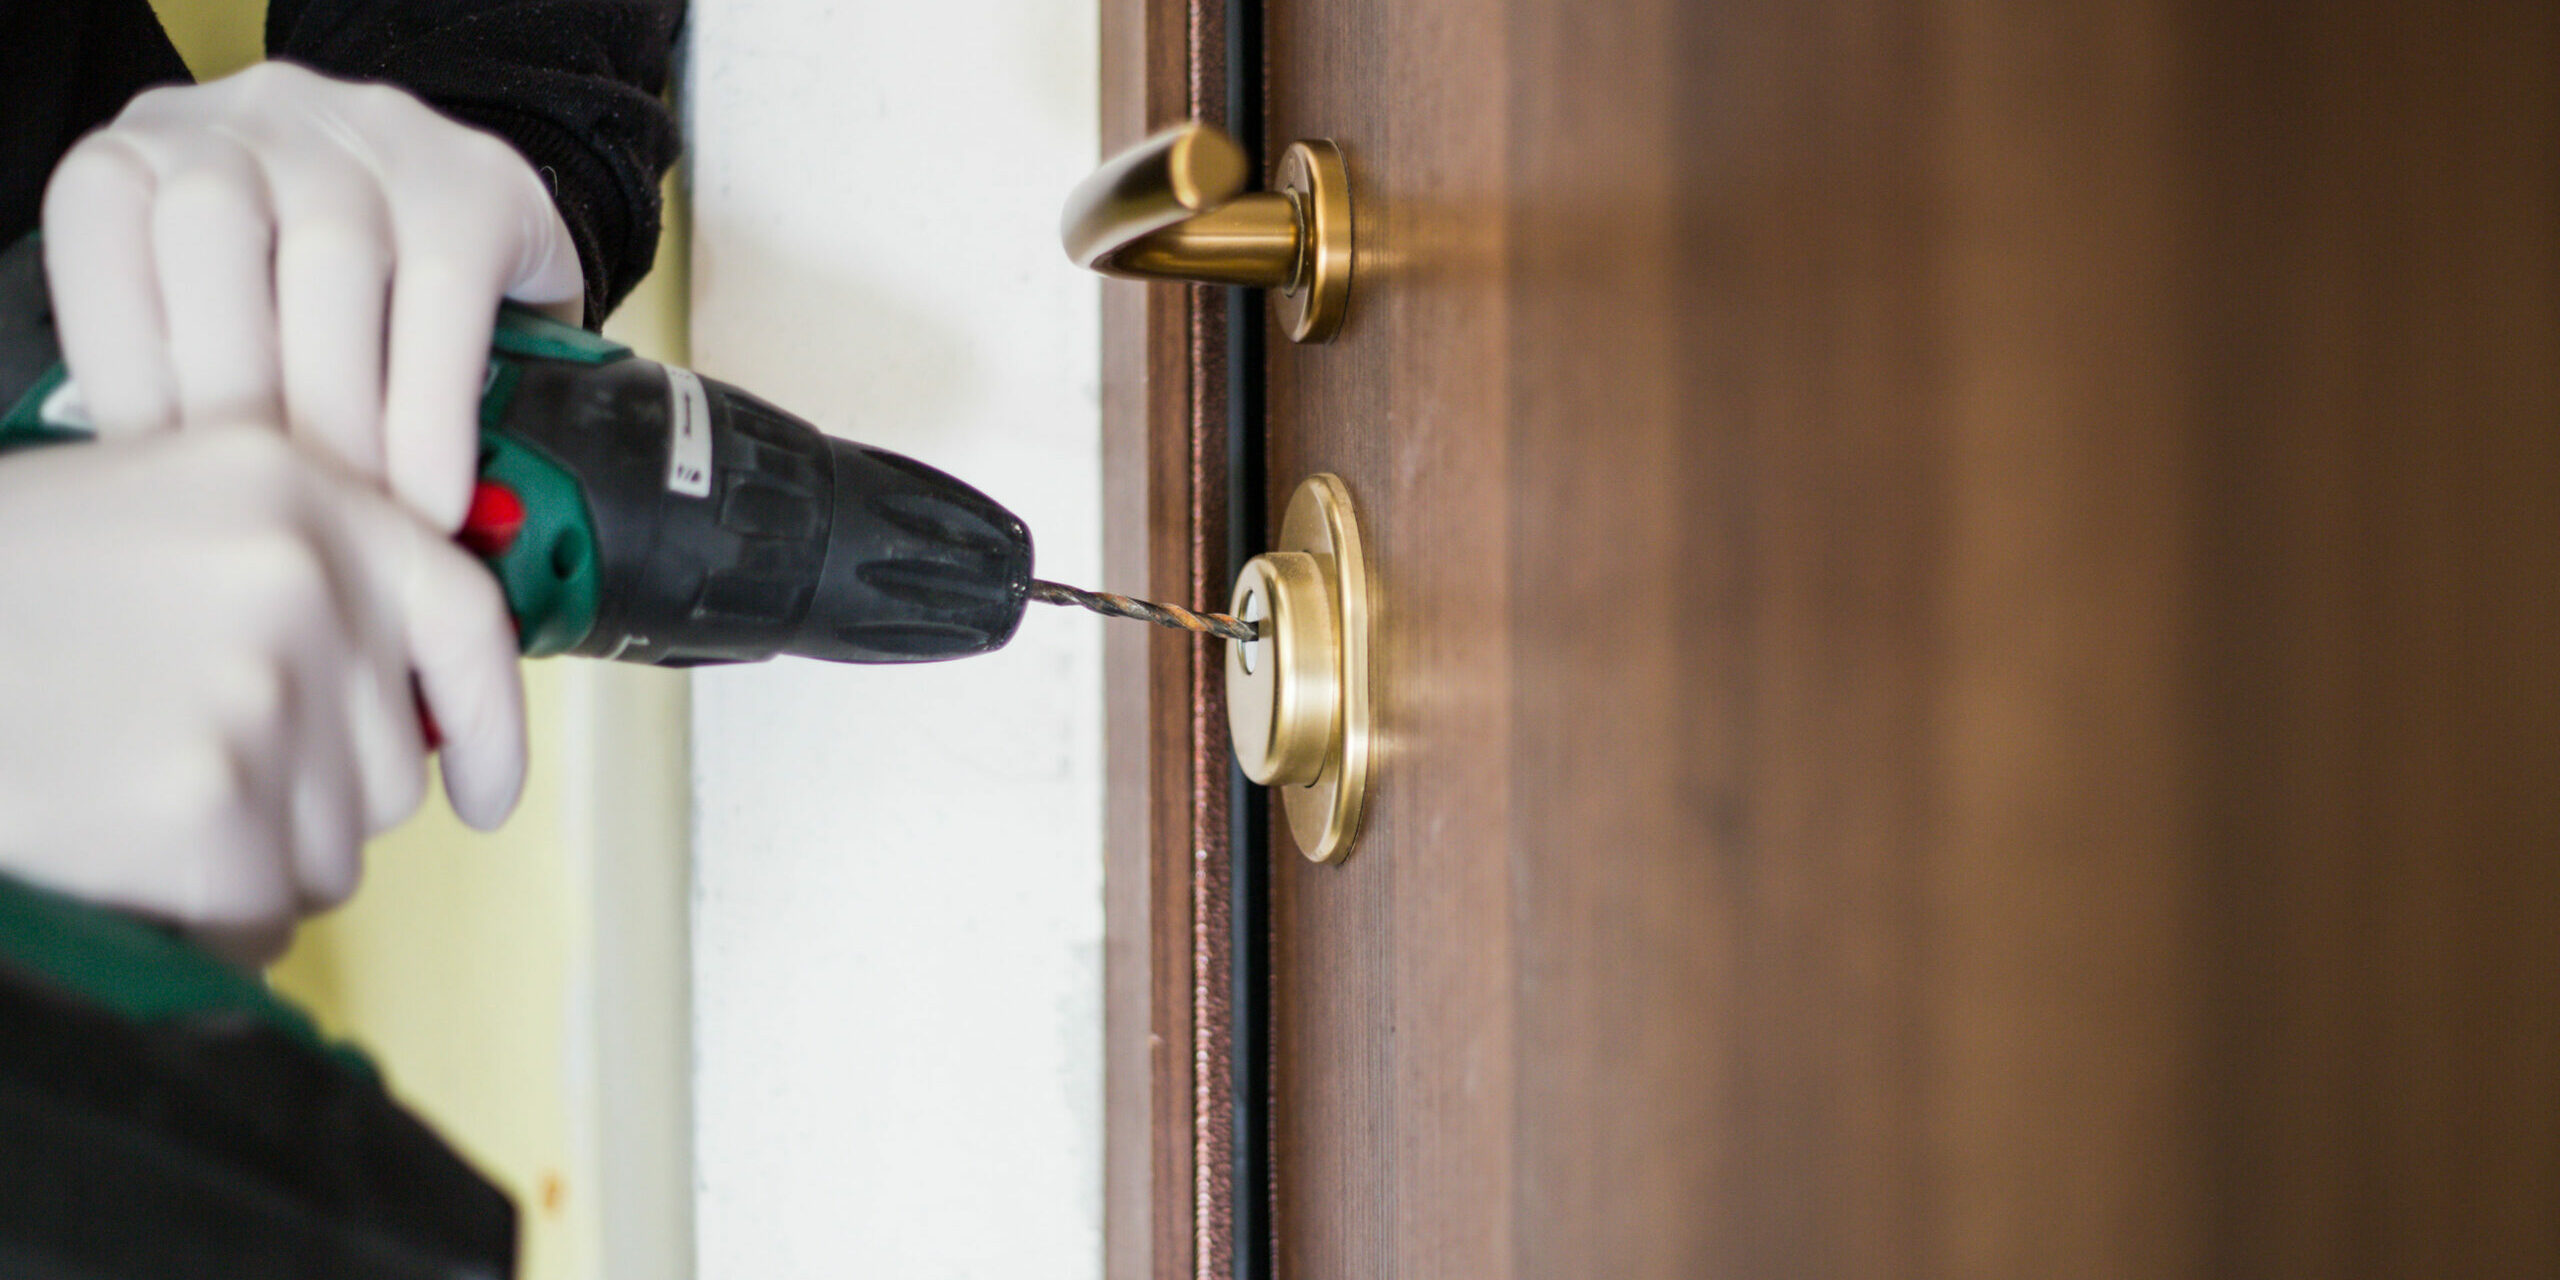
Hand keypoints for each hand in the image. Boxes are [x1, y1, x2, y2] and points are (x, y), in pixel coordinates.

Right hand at [0, 428, 525, 966]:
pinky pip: (262, 912)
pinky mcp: (205, 805)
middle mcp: (294, 579)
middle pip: (391, 763)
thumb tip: (414, 708)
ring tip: (127, 793)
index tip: (494, 792)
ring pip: (333, 849)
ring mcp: (255, 691)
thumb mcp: (153, 516)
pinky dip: (203, 916)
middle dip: (309, 801)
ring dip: (251, 857)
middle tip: (177, 768)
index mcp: (289, 489)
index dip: (491, 722)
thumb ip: (294, 575)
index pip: (463, 615)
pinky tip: (117, 853)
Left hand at [42, 60, 584, 530]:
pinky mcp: (478, 180)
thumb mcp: (237, 310)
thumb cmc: (339, 302)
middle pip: (214, 233)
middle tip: (260, 516)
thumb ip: (188, 364)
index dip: (117, 350)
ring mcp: (374, 134)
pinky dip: (429, 412)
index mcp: (163, 140)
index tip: (156, 470)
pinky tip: (427, 491)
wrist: (492, 240)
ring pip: (328, 261)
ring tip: (350, 515)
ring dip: (334, 412)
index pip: (102, 214)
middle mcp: (260, 115)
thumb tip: (167, 484)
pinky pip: (445, 297)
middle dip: (233, 397)